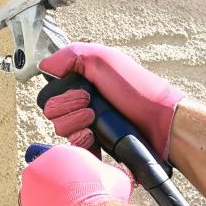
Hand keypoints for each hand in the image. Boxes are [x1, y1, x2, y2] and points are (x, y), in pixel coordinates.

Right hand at [40, 43, 184, 159]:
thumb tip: (45, 64)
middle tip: (92, 108)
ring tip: (95, 124)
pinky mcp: (95, 144)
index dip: (62, 97)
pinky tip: (94, 140)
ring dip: (76, 127)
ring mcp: (89, 125)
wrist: (160, 123)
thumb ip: (71, 56)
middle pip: (52, 114)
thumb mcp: (104, 61)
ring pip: (61, 131)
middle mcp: (83, 103)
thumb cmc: (137, 90)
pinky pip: (74, 149)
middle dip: (70, 112)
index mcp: (83, 82)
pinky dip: (82, 144)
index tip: (83, 95)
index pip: (51, 94)